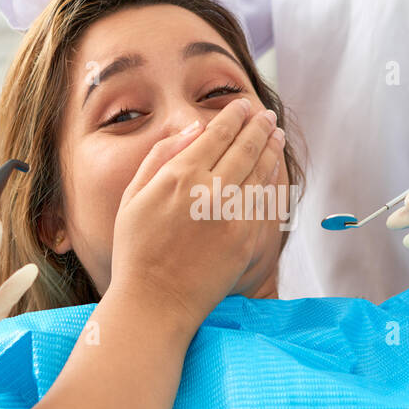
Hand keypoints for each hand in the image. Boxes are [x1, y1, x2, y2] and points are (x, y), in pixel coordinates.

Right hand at [108, 98, 285, 329]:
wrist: (155, 303)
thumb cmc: (136, 251)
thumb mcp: (132, 197)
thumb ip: (159, 157)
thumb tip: (192, 129)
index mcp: (179, 176)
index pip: (216, 134)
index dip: (233, 116)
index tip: (241, 105)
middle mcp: (210, 192)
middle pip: (245, 147)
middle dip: (258, 126)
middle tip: (267, 115)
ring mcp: (232, 216)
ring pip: (261, 171)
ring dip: (271, 148)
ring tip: (276, 134)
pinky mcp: (247, 240)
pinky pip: (265, 201)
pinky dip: (272, 180)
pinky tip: (273, 170)